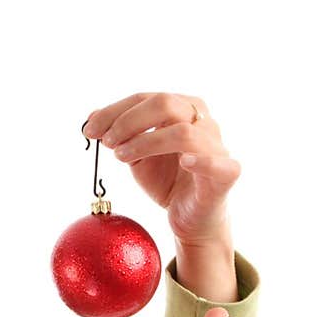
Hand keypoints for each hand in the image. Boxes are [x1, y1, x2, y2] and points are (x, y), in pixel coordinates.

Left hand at [82, 92, 241, 245]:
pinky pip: (216, 162)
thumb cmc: (167, 181)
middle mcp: (203, 121)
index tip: (89, 129)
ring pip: (182, 132)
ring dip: (147, 142)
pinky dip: (200, 160)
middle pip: (165, 104)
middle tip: (107, 142)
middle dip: (128, 121)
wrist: (190, 217)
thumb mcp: (136, 155)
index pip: (146, 98)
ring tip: (122, 157)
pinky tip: (183, 162)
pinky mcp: (227, 172)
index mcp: (182, 109)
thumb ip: (119, 136)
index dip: (114, 111)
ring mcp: (216, 145)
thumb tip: (91, 119)